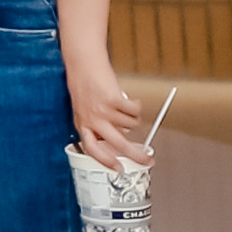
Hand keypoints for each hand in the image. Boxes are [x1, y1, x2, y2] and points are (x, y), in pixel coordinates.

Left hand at [67, 46, 149, 167]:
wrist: (83, 63)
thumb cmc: (85, 86)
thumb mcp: (84, 110)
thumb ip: (98, 126)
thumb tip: (120, 141)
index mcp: (83, 124)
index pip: (92, 149)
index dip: (106, 161)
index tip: (118, 168)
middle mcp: (92, 120)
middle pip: (118, 144)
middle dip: (136, 155)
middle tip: (148, 159)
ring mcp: (103, 110)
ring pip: (131, 125)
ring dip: (133, 118)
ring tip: (125, 108)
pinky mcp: (114, 100)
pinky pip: (135, 111)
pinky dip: (136, 106)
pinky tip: (129, 100)